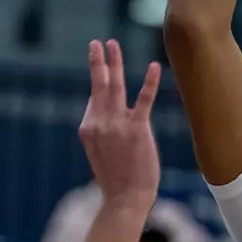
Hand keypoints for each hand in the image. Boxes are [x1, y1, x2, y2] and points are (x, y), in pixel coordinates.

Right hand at [79, 40, 160, 208]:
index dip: (101, 84)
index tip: (104, 68)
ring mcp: (117, 124)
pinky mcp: (137, 129)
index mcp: (87, 127)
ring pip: (114, 86)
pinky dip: (149, 82)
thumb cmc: (115, 178)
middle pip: (98, 84)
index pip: (94, 98)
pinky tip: (154, 66)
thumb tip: (102, 116)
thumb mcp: (98, 151)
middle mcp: (99, 122)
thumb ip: (100, 130)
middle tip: (97, 43)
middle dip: (97, 61)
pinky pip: (143, 100)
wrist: (125, 198)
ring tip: (113, 45)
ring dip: (114, 62)